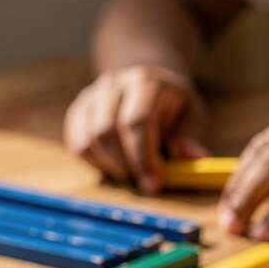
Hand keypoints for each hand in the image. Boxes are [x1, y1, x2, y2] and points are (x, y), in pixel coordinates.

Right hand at [65, 64, 208, 193]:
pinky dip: (94, 163)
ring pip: (89, 140)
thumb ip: (188, 137)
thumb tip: (190, 158)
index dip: (143, 157)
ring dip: (109, 166)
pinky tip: (112, 166)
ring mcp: (92, 96)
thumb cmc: (170, 105)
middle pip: (107, 130)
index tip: (153, 184)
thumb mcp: (189, 114)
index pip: (137, 121)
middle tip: (140, 182)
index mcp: (145, 83)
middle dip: (125, 165)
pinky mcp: (78, 111)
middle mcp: (114, 85)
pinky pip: (77, 144)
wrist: (144, 83)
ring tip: (128, 173)